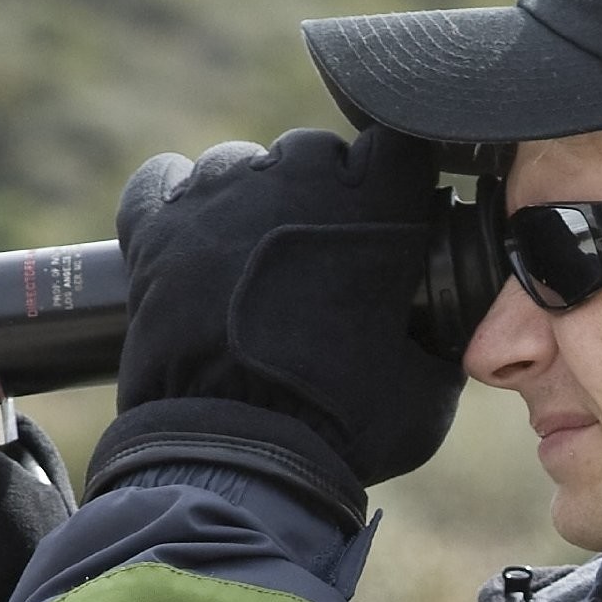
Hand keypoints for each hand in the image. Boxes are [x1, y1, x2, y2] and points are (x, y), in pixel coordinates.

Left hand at [98, 125, 463, 503]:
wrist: (239, 458)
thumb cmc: (344, 426)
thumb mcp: (429, 385)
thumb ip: (443, 336)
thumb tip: (445, 330)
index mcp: (375, 204)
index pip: (396, 143)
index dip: (392, 182)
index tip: (387, 217)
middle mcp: (295, 179)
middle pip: (312, 152)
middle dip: (319, 193)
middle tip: (318, 259)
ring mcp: (219, 198)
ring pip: (238, 164)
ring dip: (250, 200)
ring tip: (252, 263)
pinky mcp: (156, 230)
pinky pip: (159, 181)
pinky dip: (174, 198)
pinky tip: (188, 231)